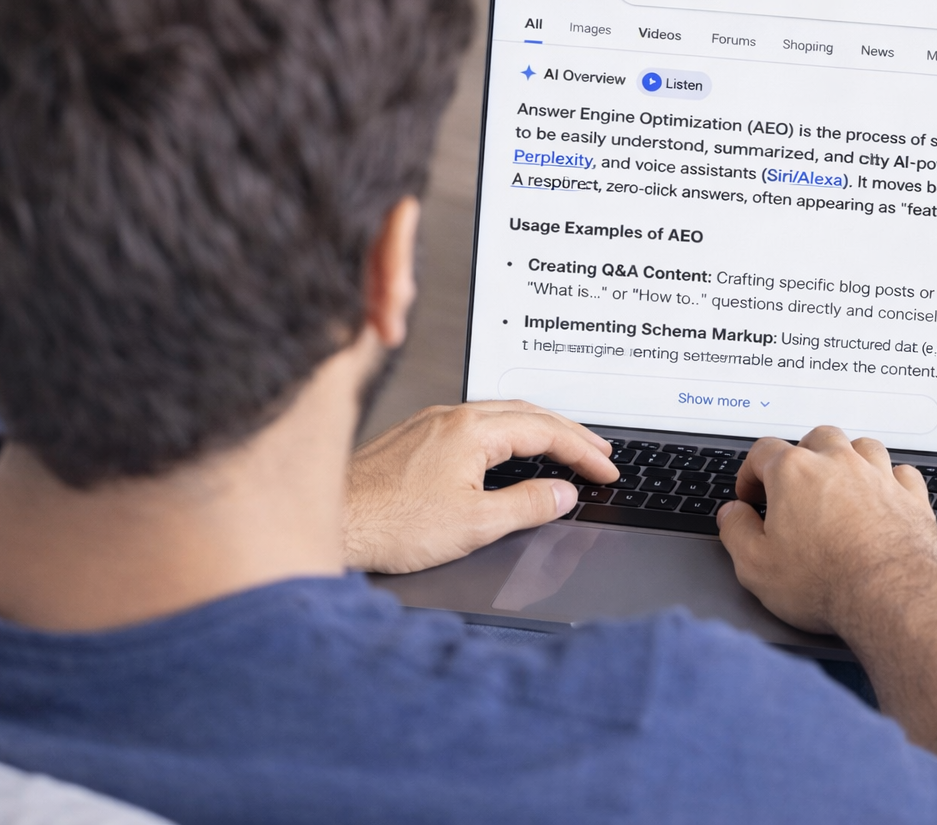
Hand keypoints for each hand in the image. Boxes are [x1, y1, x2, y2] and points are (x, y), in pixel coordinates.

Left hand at [344, 400, 616, 573]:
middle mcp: (450, 417)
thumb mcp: (474, 524)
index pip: (546, 430)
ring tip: (563, 449)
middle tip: (598, 452)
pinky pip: (474, 424)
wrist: (330, 523)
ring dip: (538, 429)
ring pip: (499, 415)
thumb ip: (527, 505)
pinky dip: (506, 434)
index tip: (606, 469)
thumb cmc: (386, 524)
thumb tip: (561, 493)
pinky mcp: (413, 439)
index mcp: (471, 431)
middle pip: (527, 412)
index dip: (583, 450)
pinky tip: (506, 452)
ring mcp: (429, 425)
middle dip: (569, 432)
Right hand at [715, 426, 936, 634]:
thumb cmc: (825, 583)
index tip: (750, 496)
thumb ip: (736, 531)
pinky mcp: (911, 497)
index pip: (763, 452)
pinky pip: (900, 472)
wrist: (890, 597)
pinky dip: (889, 480)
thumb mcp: (755, 565)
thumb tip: (732, 514)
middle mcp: (838, 463)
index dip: (750, 473)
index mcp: (794, 473)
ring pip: (861, 447)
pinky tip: (882, 496)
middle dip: (802, 456)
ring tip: (839, 484)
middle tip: (795, 485)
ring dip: (847, 459)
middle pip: (816, 439)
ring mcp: (878, 476)